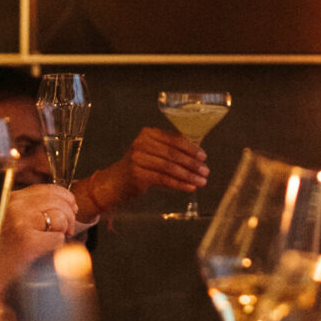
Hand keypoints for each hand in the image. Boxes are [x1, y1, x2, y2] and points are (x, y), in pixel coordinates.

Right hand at [0, 183, 79, 287]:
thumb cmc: (1, 251)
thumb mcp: (13, 221)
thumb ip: (33, 209)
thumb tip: (65, 203)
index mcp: (12, 199)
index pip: (48, 189)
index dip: (66, 198)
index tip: (72, 207)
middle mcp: (15, 206)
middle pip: (58, 201)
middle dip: (70, 216)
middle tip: (67, 230)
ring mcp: (20, 222)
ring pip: (60, 218)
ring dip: (64, 231)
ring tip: (56, 241)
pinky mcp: (28, 241)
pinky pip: (58, 238)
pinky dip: (57, 247)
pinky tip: (46, 252)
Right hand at [79, 127, 207, 217]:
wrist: (115, 182)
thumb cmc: (139, 166)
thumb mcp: (153, 152)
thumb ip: (171, 149)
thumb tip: (198, 153)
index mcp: (148, 134)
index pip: (174, 139)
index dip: (191, 148)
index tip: (203, 156)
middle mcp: (141, 143)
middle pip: (173, 153)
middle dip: (192, 163)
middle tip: (205, 171)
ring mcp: (138, 159)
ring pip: (169, 167)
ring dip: (188, 175)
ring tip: (201, 181)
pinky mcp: (137, 175)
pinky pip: (163, 179)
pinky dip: (179, 183)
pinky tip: (190, 187)